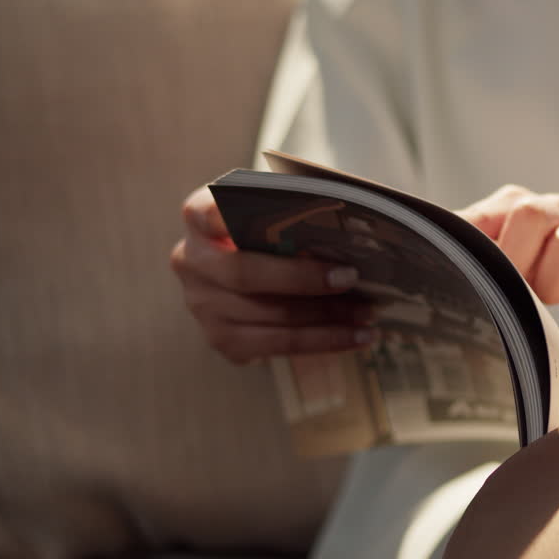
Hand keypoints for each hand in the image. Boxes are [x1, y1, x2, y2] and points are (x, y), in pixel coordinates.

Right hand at [169, 187, 376, 363]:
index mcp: (198, 217)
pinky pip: (277, 347)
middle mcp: (191, 262)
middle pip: (245, 273)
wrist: (251, 267)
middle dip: (302, 279)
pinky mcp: (222, 339)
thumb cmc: (270, 230)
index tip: (276, 213)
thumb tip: (344, 231)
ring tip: (367, 315)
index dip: (233, 215)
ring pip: (268, 317)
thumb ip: (290, 214)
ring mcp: (202, 306)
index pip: (208, 212)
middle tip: (350, 278)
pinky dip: (322, 342)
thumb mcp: (273, 211)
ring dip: (325, 320)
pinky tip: (355, 336)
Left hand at [457, 185, 558, 323]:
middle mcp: (553, 209)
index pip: (479, 217)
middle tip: (522, 286)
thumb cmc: (551, 263)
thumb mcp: (513, 251)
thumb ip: (476, 255)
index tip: (459, 276)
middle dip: (519, 260)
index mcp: (516, 205)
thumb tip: (428, 271)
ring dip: (552, 286)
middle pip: (529, 216)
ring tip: (552, 297)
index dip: (467, 246)